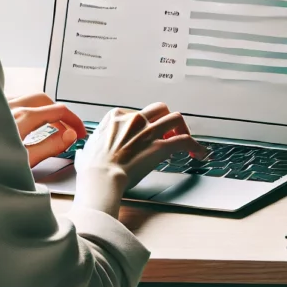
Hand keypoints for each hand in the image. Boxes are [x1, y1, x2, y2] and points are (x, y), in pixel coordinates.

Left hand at [8, 93, 87, 167]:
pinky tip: (24, 122)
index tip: (79, 131)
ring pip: (27, 98)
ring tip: (48, 126)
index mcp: (22, 118)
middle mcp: (10, 107)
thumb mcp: (25, 160)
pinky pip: (13, 102)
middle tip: (67, 130)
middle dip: (59, 113)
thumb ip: (50, 146)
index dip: (74, 121)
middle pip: (44, 100)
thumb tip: (69, 135)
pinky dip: (25, 109)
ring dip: (42, 109)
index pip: (58, 110)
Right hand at [73, 103, 206, 216]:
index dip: (144, 123)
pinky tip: (200, 154)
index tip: (146, 134)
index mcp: (116, 116)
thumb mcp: (87, 150)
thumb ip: (92, 147)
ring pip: (176, 118)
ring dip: (182, 129)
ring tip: (186, 141)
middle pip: (160, 108)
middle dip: (166, 119)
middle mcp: (135, 119)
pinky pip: (186, 140)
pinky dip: (196, 146)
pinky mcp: (161, 146)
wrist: (101, 178)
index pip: (137, 112)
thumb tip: (87, 152)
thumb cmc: (93, 168)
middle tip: (168, 133)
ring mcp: (149, 131)